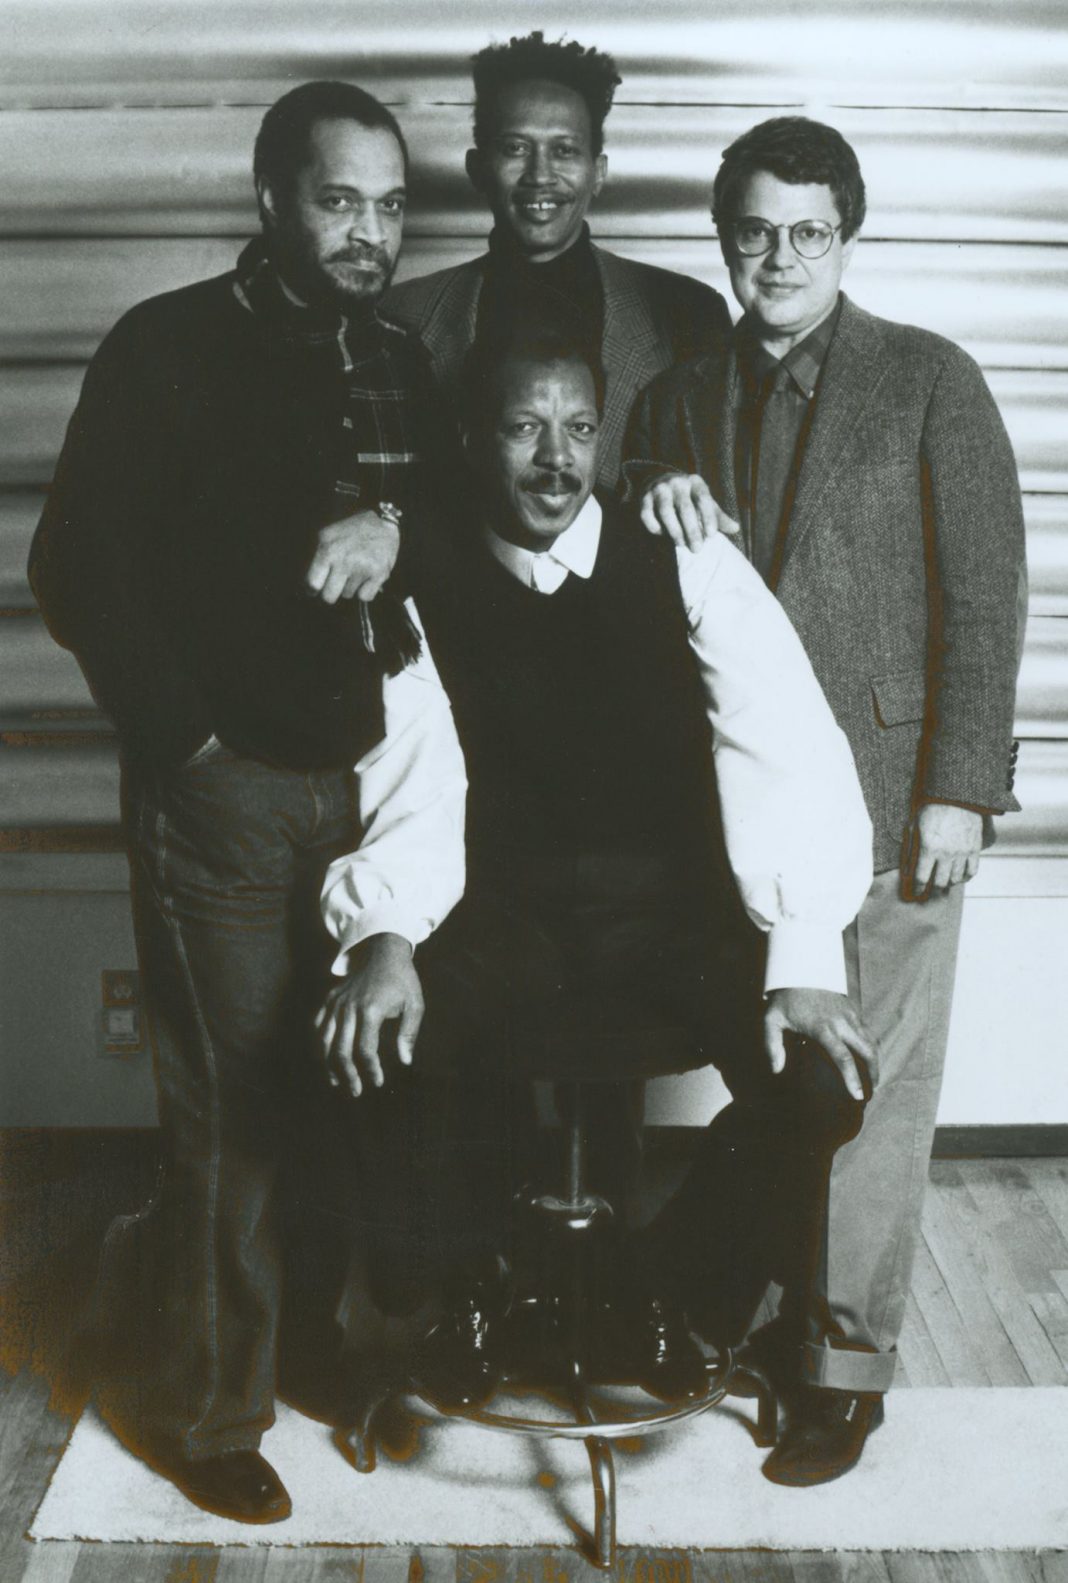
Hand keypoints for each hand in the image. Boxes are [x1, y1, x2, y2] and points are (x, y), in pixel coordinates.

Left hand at [304, 508, 400, 604]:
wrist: (382, 523)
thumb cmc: (351, 530)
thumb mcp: (327, 535)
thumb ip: (317, 557)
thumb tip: (308, 584)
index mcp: (328, 550)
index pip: (313, 583)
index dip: (313, 589)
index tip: (315, 589)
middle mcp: (344, 561)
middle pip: (329, 597)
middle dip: (331, 592)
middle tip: (336, 583)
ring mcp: (362, 569)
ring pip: (347, 595)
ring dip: (350, 587)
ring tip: (356, 570)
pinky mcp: (379, 574)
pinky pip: (365, 597)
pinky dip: (365, 591)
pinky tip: (366, 577)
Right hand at [315, 933, 423, 1097]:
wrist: (383, 951)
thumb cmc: (402, 980)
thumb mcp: (415, 1004)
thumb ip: (409, 1033)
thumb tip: (405, 1061)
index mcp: (370, 1010)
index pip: (366, 1049)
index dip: (371, 1070)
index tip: (378, 1082)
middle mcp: (349, 1007)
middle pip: (340, 1050)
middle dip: (348, 1075)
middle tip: (356, 1091)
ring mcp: (336, 1003)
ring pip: (324, 1041)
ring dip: (329, 1065)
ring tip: (336, 1082)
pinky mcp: (329, 999)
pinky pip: (318, 1026)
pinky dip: (319, 1045)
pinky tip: (325, 1060)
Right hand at [640, 473, 739, 550]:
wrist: (659, 480)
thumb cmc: (688, 497)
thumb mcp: (704, 502)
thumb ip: (718, 516)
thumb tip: (736, 529)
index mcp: (695, 482)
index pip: (704, 499)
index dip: (708, 518)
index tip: (711, 536)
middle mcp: (677, 482)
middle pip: (685, 508)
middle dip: (692, 530)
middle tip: (696, 549)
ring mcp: (659, 489)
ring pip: (665, 511)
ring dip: (674, 530)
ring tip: (680, 544)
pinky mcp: (644, 498)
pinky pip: (647, 514)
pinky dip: (654, 526)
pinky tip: (661, 534)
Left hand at [764, 987, 877, 1101]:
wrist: (801, 967)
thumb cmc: (785, 997)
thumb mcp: (772, 1019)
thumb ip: (772, 1045)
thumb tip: (776, 1070)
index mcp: (823, 1028)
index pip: (843, 1057)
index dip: (852, 1078)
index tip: (857, 1095)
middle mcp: (841, 1022)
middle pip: (867, 1051)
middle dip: (874, 1073)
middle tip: (871, 1092)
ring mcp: (850, 1015)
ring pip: (871, 1041)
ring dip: (876, 1061)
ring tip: (874, 1080)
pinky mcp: (853, 1009)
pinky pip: (867, 1031)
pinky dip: (872, 1047)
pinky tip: (868, 1059)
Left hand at [903, 802, 982, 899]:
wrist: (957, 797)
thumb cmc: (932, 809)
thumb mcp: (914, 826)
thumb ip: (910, 848)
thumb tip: (906, 868)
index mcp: (929, 848)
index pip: (922, 878)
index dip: (918, 889)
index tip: (916, 893)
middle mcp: (946, 854)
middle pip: (940, 883)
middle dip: (933, 890)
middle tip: (930, 892)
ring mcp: (962, 852)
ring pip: (956, 880)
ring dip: (948, 884)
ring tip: (944, 884)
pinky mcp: (974, 849)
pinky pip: (972, 871)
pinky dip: (965, 878)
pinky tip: (959, 877)